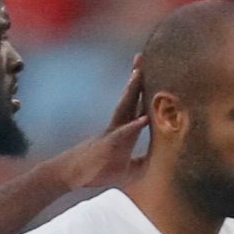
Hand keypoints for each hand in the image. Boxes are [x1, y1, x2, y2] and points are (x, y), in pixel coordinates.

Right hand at [46, 56, 148, 189]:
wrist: (71, 176)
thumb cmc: (99, 172)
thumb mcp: (129, 170)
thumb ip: (144, 162)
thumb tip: (162, 162)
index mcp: (125, 131)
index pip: (138, 106)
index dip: (147, 91)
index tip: (155, 72)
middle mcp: (118, 127)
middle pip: (130, 99)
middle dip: (137, 78)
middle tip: (142, 56)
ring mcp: (112, 134)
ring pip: (124, 108)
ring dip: (131, 91)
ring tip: (139, 73)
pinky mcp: (109, 146)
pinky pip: (123, 134)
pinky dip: (134, 126)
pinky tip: (145, 119)